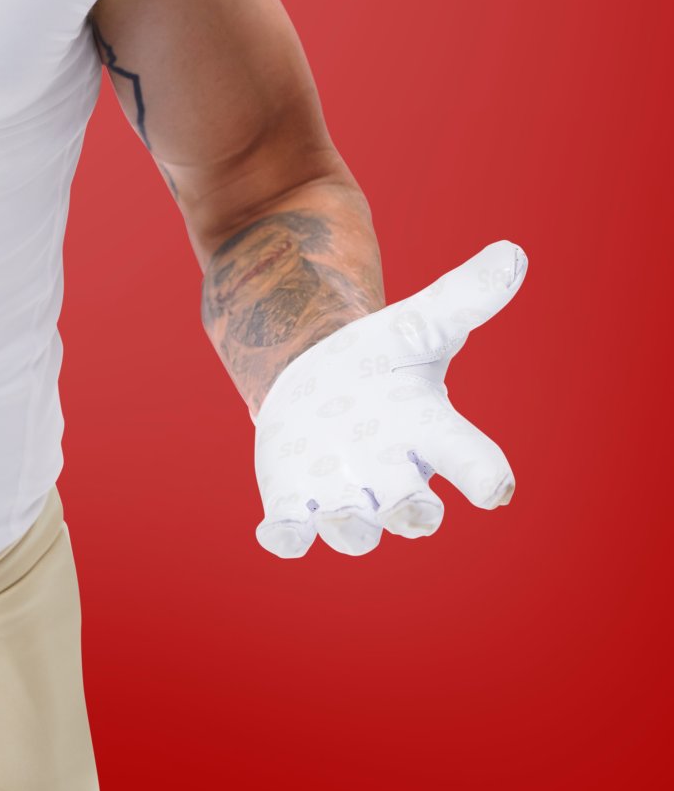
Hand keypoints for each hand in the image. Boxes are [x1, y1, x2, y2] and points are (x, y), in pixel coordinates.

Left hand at [251, 238, 527, 556]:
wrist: (317, 379)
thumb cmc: (381, 360)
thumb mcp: (417, 325)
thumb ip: (464, 297)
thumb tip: (513, 253)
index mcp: (429, 433)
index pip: (471, 460)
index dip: (485, 476)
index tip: (496, 489)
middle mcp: (393, 476)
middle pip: (414, 513)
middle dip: (413, 514)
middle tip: (411, 508)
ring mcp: (344, 494)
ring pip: (354, 531)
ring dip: (350, 526)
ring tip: (338, 509)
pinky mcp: (294, 502)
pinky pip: (293, 534)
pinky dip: (286, 537)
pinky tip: (277, 533)